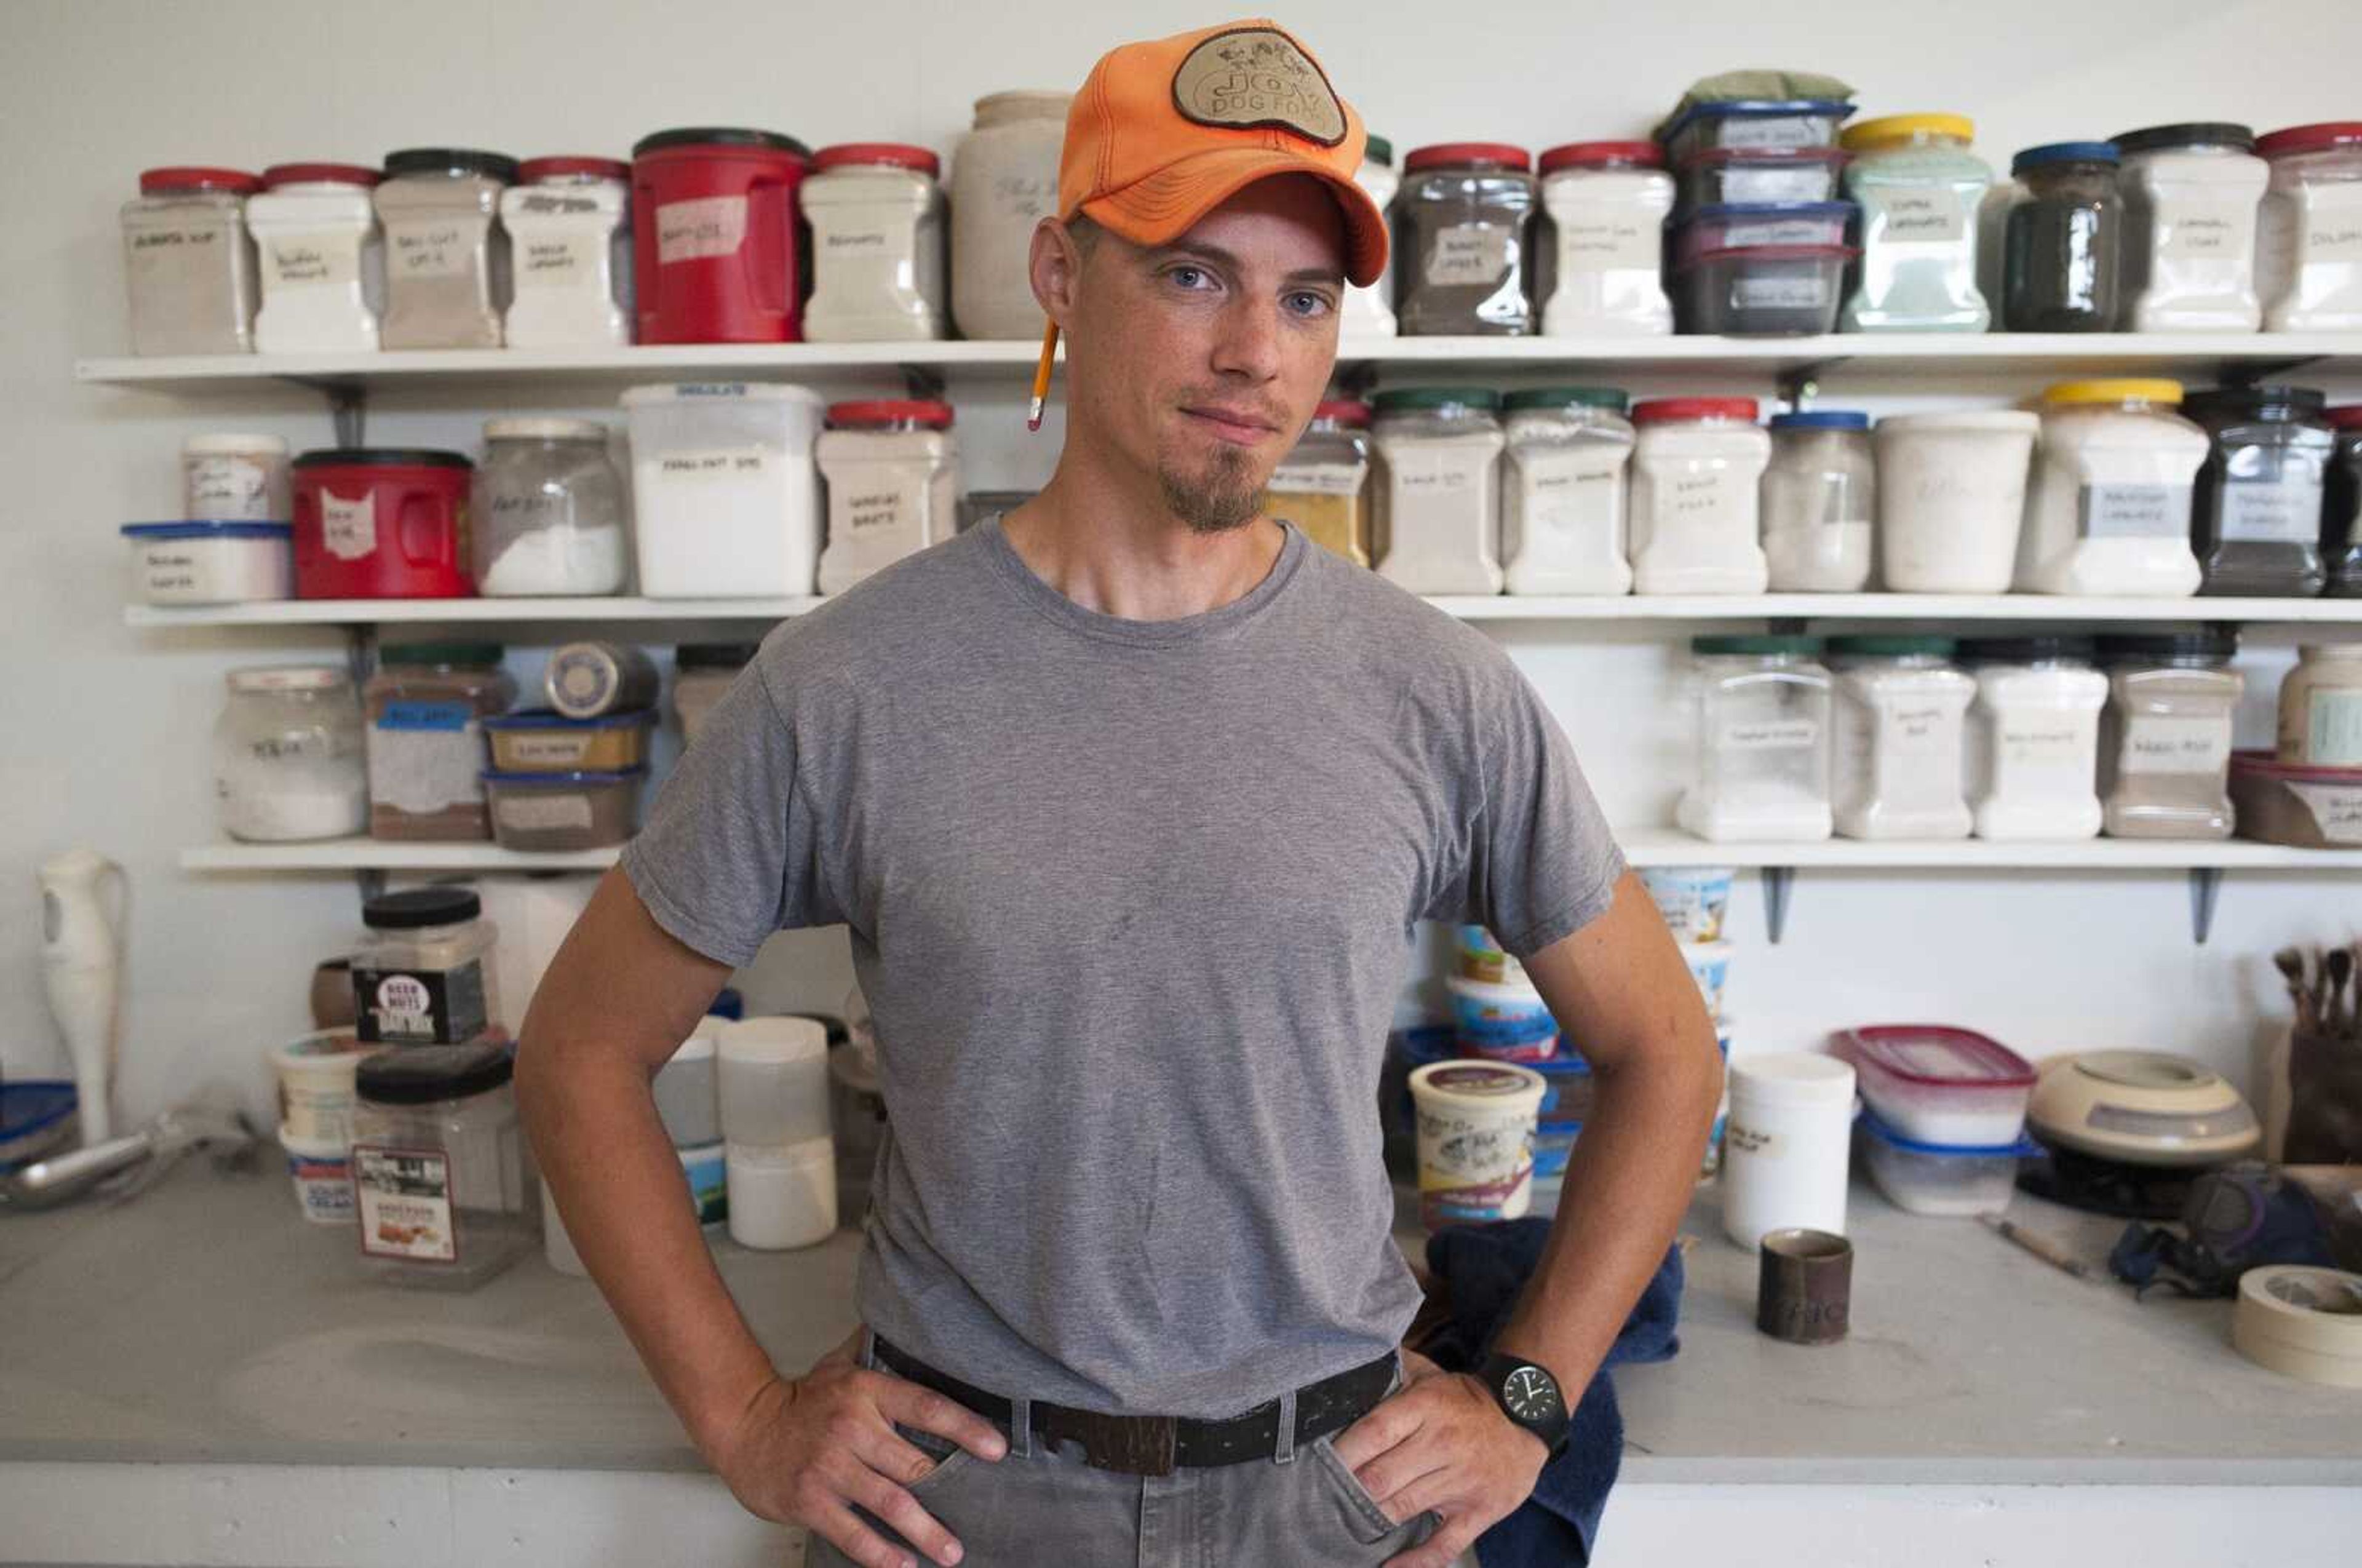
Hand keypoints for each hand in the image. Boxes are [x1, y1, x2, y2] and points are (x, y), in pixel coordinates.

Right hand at [701, 1330, 1007, 1567]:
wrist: (743, 1426)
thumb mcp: (840, 1366)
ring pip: (890, 1503)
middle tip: (980, 1513)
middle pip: (914, 1464)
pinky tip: (902, 1564)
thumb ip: (877, 1350)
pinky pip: (853, 1533)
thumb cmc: (801, 1401)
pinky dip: (881, 1554)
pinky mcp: (810, 1501)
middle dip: (949, 1492)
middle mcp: (851, 1427)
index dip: (965, 1427)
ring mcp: (829, 1467)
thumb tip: (916, 1324)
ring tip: (952, 1552)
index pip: (926, 1406)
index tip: (997, 1449)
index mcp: (865, 1392)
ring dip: (925, 1532)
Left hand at [1329, 1349, 1549, 1567]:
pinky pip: (1443, 1545)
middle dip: (1350, 1489)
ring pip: (1403, 1508)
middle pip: (1381, 1477)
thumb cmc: (1462, 1401)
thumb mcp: (1429, 1374)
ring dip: (1370, 1519)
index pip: (1374, 1432)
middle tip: (1325, 1496)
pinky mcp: (1479, 1512)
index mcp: (1427, 1407)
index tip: (1318, 1464)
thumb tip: (1349, 1369)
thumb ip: (1391, 1372)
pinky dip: (1415, 1562)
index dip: (1342, 1453)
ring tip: (1344, 1522)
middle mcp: (1443, 1443)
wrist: (1525, 1422)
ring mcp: (1463, 1481)